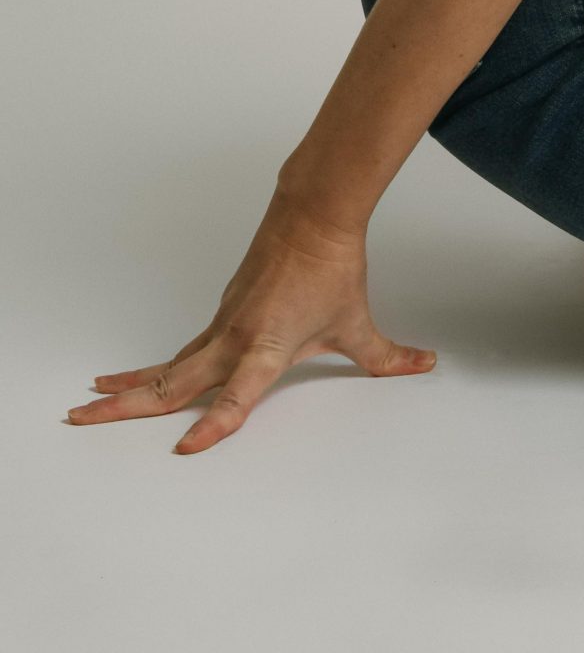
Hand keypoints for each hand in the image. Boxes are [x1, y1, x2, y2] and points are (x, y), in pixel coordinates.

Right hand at [65, 186, 435, 453]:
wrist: (313, 213)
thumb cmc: (331, 267)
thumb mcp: (358, 322)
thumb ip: (387, 356)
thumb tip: (423, 366)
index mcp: (266, 348)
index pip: (237, 396)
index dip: (215, 425)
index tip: (184, 449)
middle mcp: (235, 339)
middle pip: (173, 382)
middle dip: (126, 407)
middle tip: (81, 420)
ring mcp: (223, 326)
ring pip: (168, 365)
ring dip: (128, 387)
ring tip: (89, 404)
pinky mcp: (220, 315)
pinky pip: (182, 350)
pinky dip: (152, 368)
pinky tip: (134, 380)